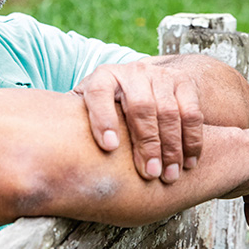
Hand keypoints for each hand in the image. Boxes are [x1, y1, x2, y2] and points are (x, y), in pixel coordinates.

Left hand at [73, 61, 203, 182]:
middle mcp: (131, 72)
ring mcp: (159, 76)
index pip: (99, 93)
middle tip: (148, 174)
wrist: (147, 79)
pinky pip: (192, 113)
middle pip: (141, 106)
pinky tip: (189, 163)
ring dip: (171, 147)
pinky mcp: (183, 83)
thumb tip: (55, 149)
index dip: (103, 118)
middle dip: (146, 143)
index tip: (108, 147)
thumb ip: (76, 121)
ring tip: (168, 176)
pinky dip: (192, 140)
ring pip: (169, 111)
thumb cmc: (109, 105)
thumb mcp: (88, 107)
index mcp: (102, 78)